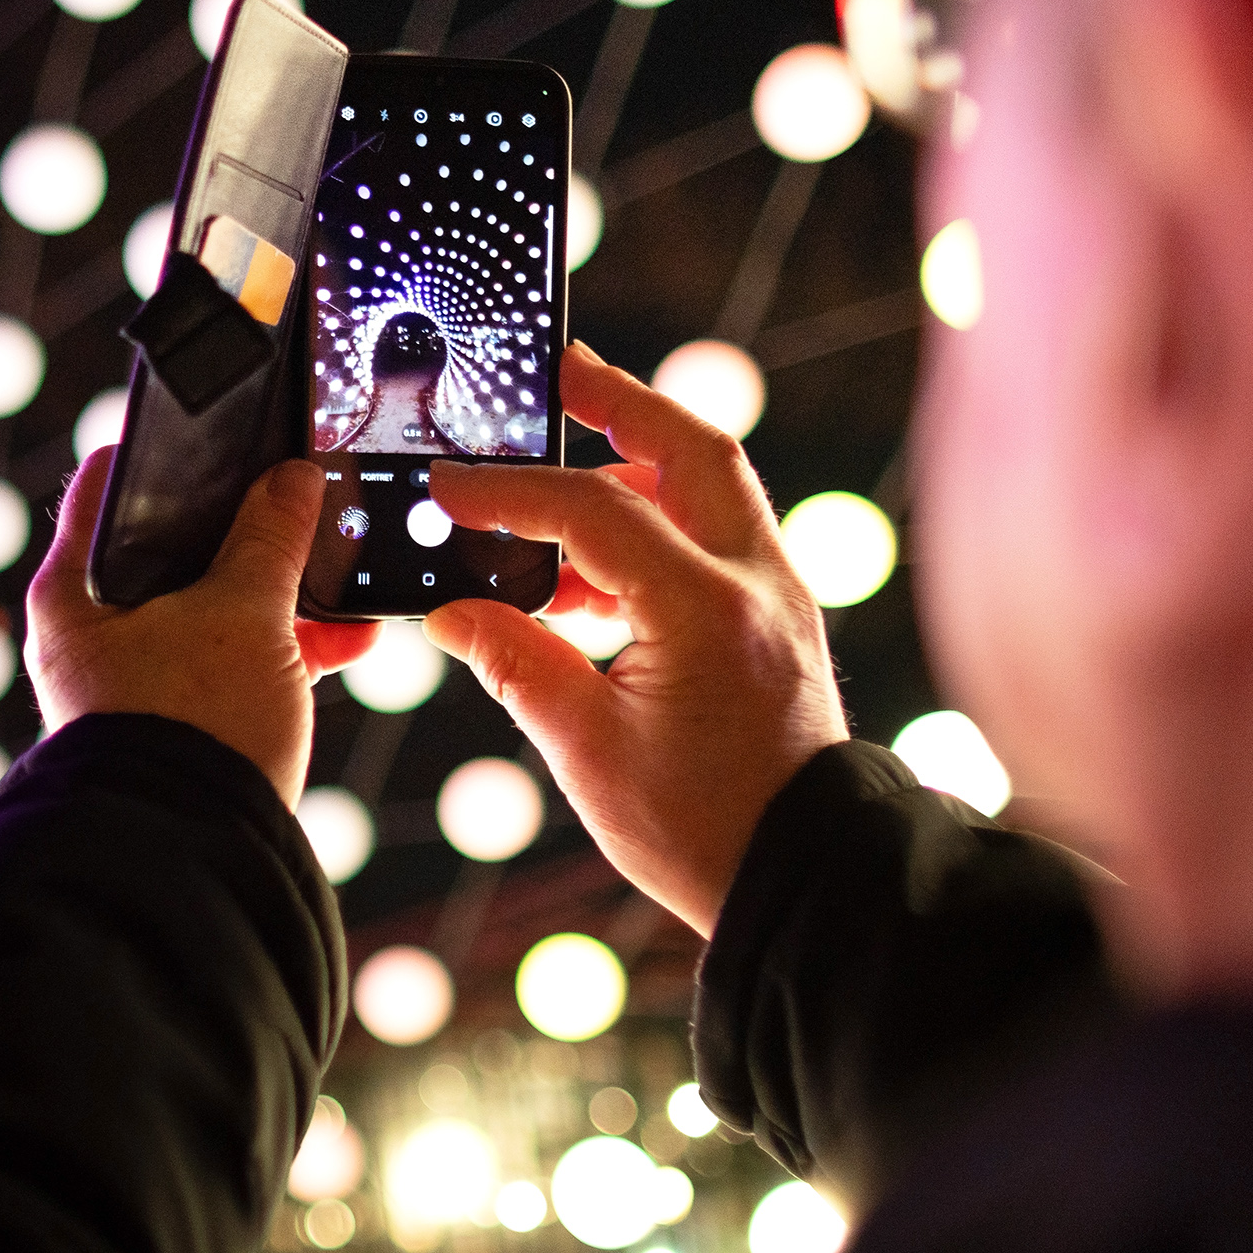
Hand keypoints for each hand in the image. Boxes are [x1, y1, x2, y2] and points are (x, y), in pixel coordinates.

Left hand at [28, 448, 381, 807]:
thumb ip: (271, 539)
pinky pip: (234, 664)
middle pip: (170, 551)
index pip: (105, 487)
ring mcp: (135, 683)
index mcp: (74, 594)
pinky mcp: (180, 725)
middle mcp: (92, 635)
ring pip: (211, 611)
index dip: (164, 453)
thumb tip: (293, 479)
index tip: (222, 432)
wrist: (196, 860)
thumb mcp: (244, 613)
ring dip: (281, 595)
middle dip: (248, 532)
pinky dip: (284, 649)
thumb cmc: (192, 725)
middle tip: (303, 502)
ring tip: (345, 576)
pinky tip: (350, 639)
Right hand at [423, 343, 849, 934]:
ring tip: (556, 477)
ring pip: (712, 485)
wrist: (805, 881)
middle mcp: (756, 583)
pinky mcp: (778, 622)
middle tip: (557, 371)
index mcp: (704, 609)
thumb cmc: (700, 829)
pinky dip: (657, 523)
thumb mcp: (586, 749)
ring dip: (638, 461)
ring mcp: (778, 597)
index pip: (593, 509)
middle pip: (690, 447)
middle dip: (619, 401)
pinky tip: (589, 573)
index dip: (510, 491)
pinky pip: (716, 537)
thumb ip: (516, 662)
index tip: (447, 486)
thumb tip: (453, 611)